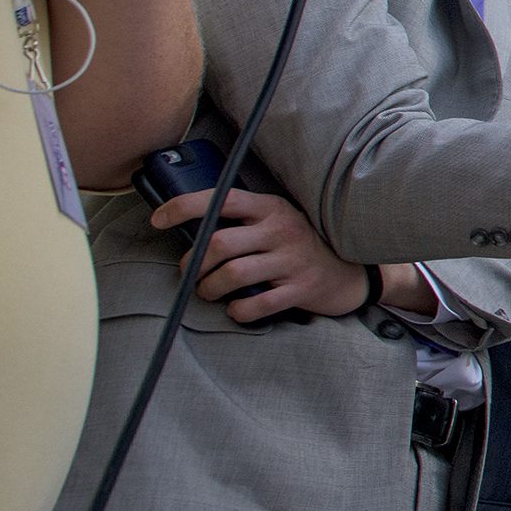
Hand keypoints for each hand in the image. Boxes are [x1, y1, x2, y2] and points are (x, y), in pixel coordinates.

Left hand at [150, 186, 367, 322]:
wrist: (353, 273)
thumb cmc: (302, 247)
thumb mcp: (277, 222)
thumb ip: (243, 221)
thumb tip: (191, 228)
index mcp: (271, 208)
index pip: (221, 198)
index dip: (184, 206)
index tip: (158, 219)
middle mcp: (281, 230)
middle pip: (220, 244)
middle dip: (194, 264)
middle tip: (190, 274)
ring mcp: (292, 260)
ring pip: (233, 275)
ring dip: (209, 288)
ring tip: (208, 292)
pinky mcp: (301, 289)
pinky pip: (257, 304)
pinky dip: (237, 311)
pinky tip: (236, 309)